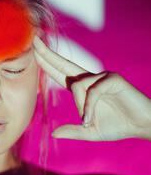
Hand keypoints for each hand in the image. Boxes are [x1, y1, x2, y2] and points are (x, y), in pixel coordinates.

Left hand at [33, 35, 150, 140]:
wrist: (143, 126)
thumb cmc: (118, 126)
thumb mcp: (90, 131)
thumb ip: (73, 131)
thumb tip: (53, 133)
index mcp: (82, 88)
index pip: (59, 73)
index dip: (46, 63)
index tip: (34, 51)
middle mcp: (90, 79)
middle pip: (64, 64)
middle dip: (48, 53)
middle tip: (35, 41)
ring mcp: (102, 77)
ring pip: (77, 85)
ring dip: (80, 106)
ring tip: (87, 120)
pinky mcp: (113, 79)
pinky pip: (92, 91)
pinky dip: (89, 107)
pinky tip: (89, 118)